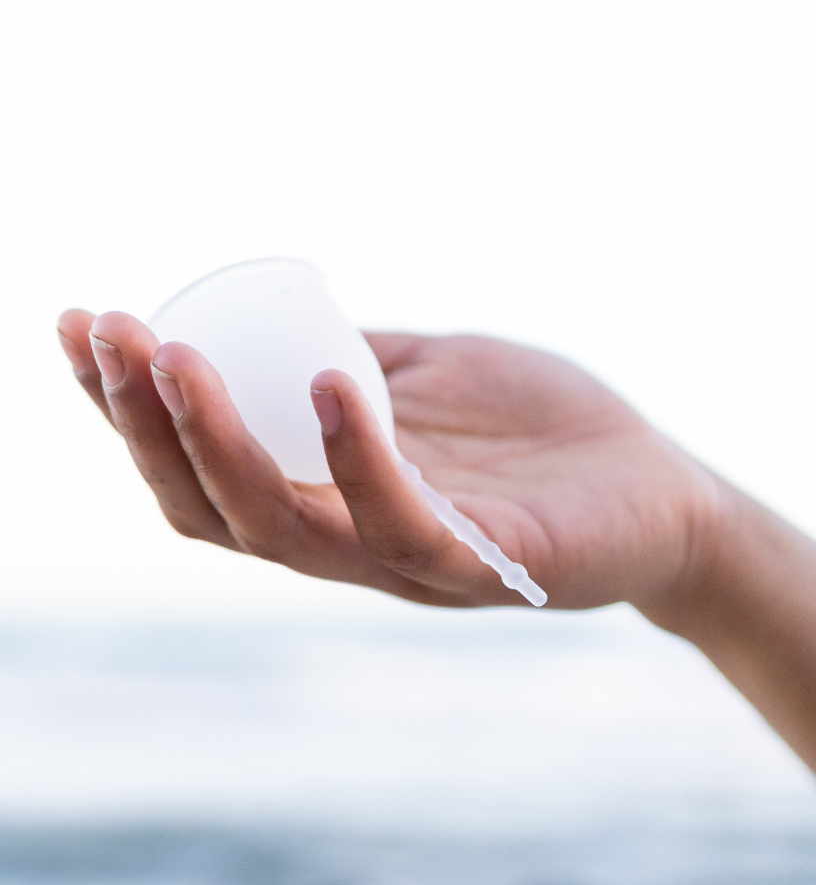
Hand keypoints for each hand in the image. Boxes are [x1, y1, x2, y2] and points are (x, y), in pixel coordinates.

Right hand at [58, 309, 720, 609]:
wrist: (662, 494)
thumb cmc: (548, 433)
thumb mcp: (437, 376)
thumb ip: (364, 359)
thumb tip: (286, 319)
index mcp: (331, 495)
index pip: (201, 468)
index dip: (126, 409)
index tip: (83, 325)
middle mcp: (351, 540)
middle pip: (214, 506)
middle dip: (144, 423)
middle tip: (108, 336)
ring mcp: (412, 560)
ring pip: (282, 527)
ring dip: (216, 445)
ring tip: (176, 361)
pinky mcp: (484, 565)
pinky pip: (401, 523)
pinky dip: (356, 457)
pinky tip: (333, 381)